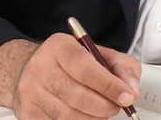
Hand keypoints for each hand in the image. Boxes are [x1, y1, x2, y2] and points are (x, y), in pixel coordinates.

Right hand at [11, 34, 140, 119]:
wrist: (35, 67)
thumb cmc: (69, 60)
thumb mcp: (98, 52)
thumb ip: (121, 66)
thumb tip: (131, 89)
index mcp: (59, 47)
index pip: (87, 70)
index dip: (110, 86)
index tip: (127, 97)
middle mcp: (40, 67)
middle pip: (79, 97)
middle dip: (105, 106)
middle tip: (117, 106)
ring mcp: (31, 91)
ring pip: (69, 116)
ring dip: (93, 118)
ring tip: (103, 111)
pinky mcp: (28, 111)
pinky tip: (85, 115)